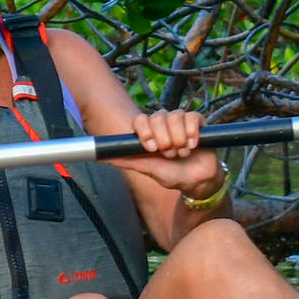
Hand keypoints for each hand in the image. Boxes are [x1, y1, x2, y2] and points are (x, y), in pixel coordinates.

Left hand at [109, 109, 223, 198]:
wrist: (196, 181)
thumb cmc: (171, 174)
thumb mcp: (146, 169)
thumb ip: (126, 160)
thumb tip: (101, 158)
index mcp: (149, 132)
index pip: (140, 120)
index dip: (145, 132)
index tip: (151, 149)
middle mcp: (163, 124)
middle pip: (157, 117)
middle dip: (164, 140)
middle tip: (170, 154)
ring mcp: (180, 122)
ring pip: (175, 116)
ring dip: (179, 139)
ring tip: (183, 153)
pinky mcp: (197, 122)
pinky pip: (192, 117)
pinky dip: (192, 132)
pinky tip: (193, 145)